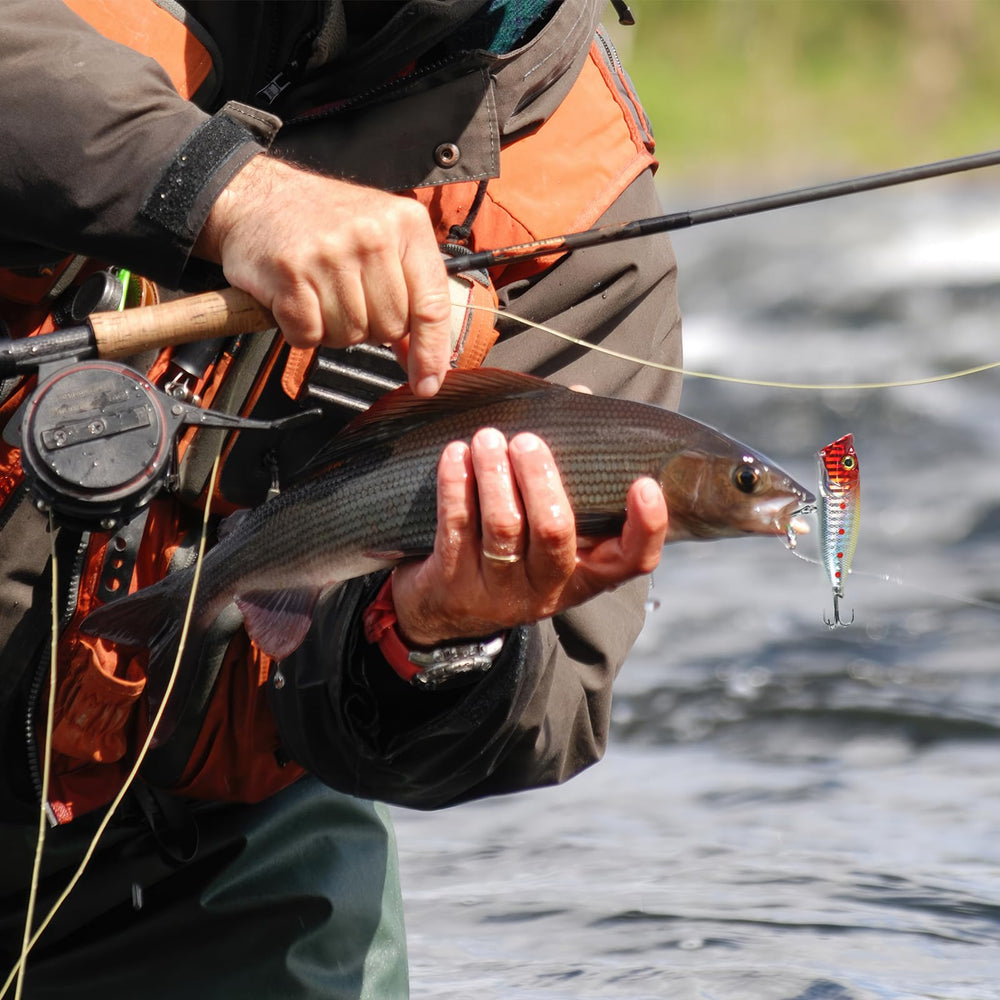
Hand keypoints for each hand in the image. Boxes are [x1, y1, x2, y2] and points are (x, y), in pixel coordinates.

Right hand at [194, 155, 451, 395]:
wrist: (256, 196)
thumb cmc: (324, 222)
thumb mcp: (382, 240)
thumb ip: (410, 295)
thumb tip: (423, 361)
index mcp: (406, 224)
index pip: (432, 305)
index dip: (431, 352)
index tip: (427, 384)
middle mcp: (371, 234)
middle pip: (389, 328)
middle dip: (369, 328)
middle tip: (347, 298)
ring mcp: (329, 252)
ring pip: (351, 335)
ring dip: (333, 329)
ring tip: (320, 294)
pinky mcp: (290, 272)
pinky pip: (309, 335)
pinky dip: (301, 330)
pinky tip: (296, 300)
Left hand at [391, 428, 668, 646]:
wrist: (449, 611)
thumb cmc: (515, 549)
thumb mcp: (550, 528)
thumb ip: (571, 468)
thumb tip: (579, 399)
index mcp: (587, 573)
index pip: (634, 560)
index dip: (647, 527)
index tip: (643, 483)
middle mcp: (549, 587)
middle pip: (554, 532)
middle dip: (539, 478)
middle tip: (525, 440)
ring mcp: (500, 590)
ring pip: (503, 526)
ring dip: (494, 475)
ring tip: (487, 438)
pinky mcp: (454, 583)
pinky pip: (457, 527)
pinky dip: (456, 485)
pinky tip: (455, 455)